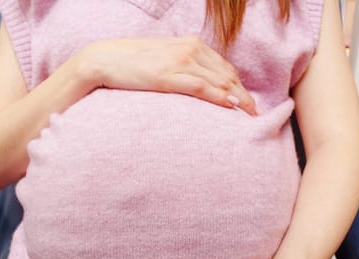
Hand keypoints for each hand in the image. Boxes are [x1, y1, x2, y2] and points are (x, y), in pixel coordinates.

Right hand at [80, 36, 256, 114]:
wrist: (103, 59)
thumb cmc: (131, 62)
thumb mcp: (163, 59)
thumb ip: (183, 67)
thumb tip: (197, 84)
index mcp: (190, 44)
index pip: (224, 67)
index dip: (240, 86)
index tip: (248, 102)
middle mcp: (189, 49)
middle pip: (227, 74)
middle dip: (244, 94)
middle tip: (255, 114)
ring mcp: (179, 61)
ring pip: (218, 80)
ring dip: (238, 98)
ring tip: (250, 115)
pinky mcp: (167, 76)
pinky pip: (200, 86)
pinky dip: (218, 96)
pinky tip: (231, 105)